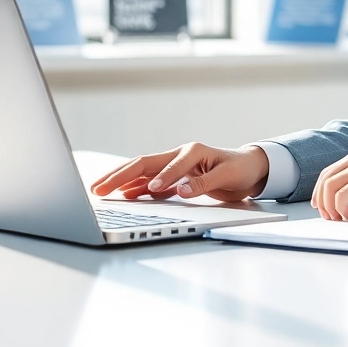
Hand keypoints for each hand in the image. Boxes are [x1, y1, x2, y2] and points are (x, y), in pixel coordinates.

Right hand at [89, 142, 269, 202]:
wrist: (249, 168)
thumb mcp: (228, 176)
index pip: (171, 164)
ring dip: (120, 181)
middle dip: (120, 176)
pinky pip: (149, 182)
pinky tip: (123, 195)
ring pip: (141, 172)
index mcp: (192, 151)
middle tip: (99, 188)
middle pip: (143, 164)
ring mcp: (174, 165)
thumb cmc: (240, 169)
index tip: (150, 190)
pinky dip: (135, 188)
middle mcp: (179, 155)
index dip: (161, 178)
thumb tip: (182, 191)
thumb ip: (204, 183)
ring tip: (100, 190)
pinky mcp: (174, 177)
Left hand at [312, 142, 347, 221]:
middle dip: (321, 199)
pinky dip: (341, 210)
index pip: (332, 169)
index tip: (322, 205)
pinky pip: (339, 197)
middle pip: (326, 177)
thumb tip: (342, 195)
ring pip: (329, 187)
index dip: (322, 189)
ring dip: (329, 207)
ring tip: (340, 219)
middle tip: (327, 215)